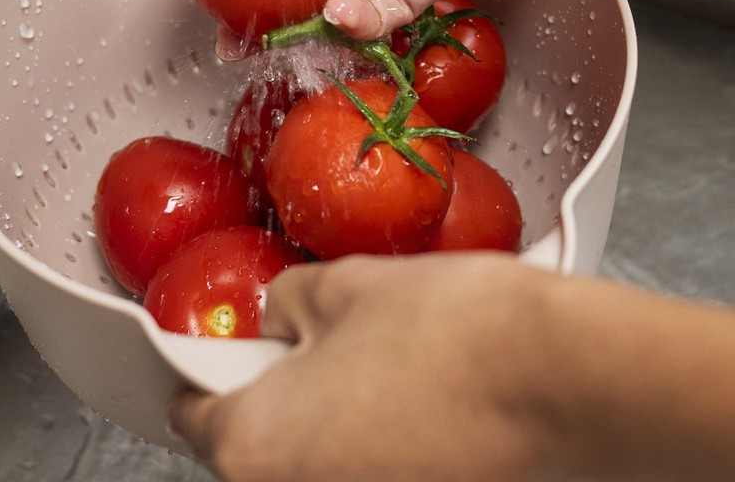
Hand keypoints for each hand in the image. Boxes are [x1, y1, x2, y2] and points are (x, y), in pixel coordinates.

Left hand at [168, 253, 569, 481]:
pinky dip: (366, 439)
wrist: (556, 376)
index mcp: (255, 445)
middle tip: (306, 340)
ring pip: (311, 459)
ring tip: (368, 360)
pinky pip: (360, 469)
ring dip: (321, 415)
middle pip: (253, 443)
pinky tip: (405, 392)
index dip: (203, 368)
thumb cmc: (447, 330)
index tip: (217, 350)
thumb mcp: (340, 287)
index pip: (193, 411)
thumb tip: (277, 317)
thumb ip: (285, 305)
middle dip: (271, 390)